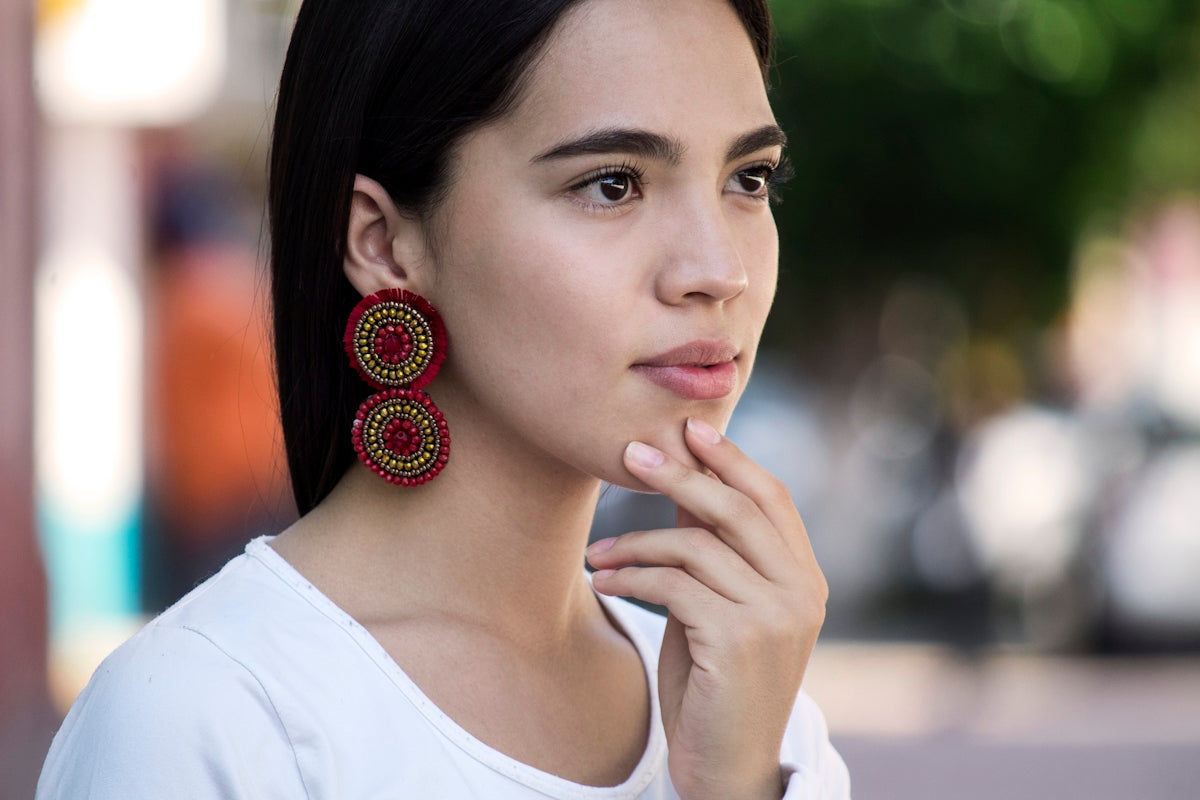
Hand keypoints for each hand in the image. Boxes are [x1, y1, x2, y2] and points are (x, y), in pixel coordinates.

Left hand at [586, 417, 827, 799]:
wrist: (727, 767)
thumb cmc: (717, 685)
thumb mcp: (718, 608)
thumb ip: (712, 550)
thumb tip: (685, 482)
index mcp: (804, 579)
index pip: (772, 498)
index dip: (731, 458)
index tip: (688, 428)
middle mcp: (801, 592)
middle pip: (736, 509)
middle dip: (680, 475)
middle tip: (631, 452)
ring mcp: (776, 616)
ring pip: (695, 546)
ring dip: (635, 541)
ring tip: (598, 553)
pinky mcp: (740, 640)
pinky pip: (673, 585)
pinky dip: (631, 575)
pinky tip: (604, 579)